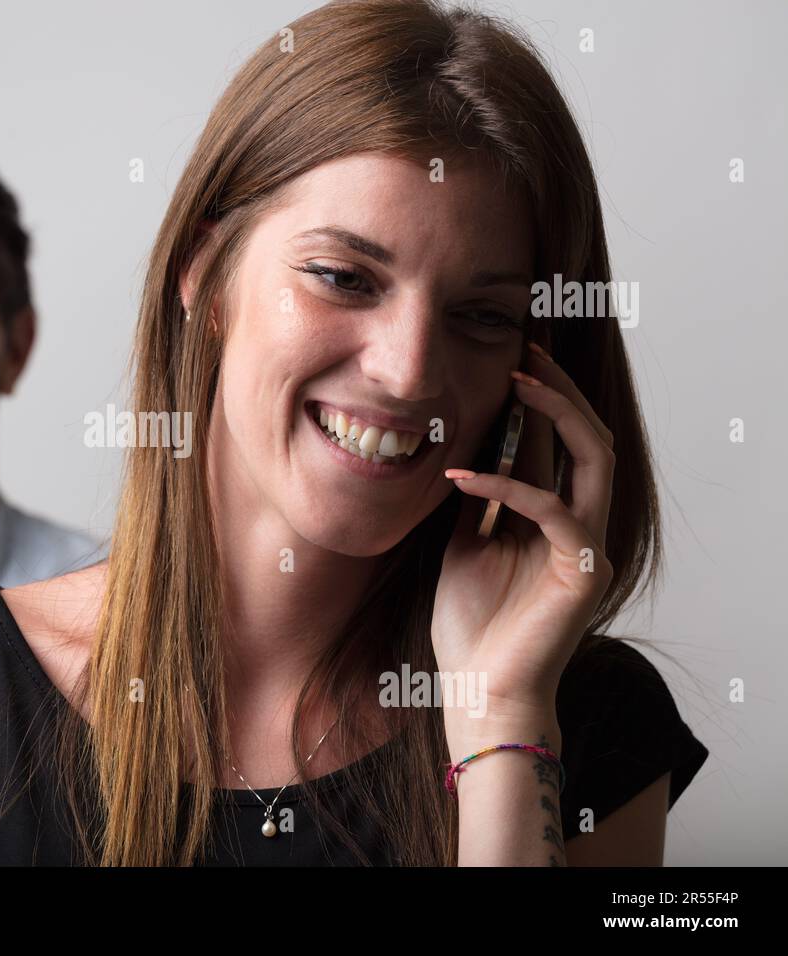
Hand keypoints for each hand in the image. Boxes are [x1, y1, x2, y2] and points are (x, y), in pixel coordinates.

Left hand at [432, 339, 616, 720]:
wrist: (477, 688)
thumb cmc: (470, 624)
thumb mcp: (462, 543)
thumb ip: (475, 499)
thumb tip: (465, 448)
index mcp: (553, 520)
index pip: (556, 446)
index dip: (539, 401)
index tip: (513, 357)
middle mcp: (580, 527)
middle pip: (589, 440)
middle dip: (560, 391)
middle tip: (525, 351)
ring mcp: (588, 548)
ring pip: (594, 461)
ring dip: (557, 416)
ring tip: (517, 384)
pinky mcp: (583, 572)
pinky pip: (554, 511)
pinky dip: (508, 485)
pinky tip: (462, 473)